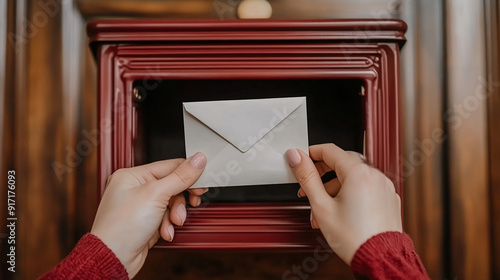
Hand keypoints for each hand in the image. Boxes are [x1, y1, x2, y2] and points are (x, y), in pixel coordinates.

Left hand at [90, 153, 206, 277]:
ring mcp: (140, 206)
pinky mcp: (144, 222)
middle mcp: (135, 188)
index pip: (169, 166)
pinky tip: (164, 231)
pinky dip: (168, 225)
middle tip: (193, 201)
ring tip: (173, 222)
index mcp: (132, 175)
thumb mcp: (156, 194)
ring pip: (171, 203)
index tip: (203, 180)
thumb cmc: (122, 226)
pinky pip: (165, 217)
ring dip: (175, 214)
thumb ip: (180, 176)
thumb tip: (198, 159)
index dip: (188, 173)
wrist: (113, 258)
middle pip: (172, 185)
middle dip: (181, 199)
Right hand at [286, 144, 401, 264]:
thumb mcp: (321, 205)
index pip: (330, 150)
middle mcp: (375, 175)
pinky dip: (351, 193)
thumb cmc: (354, 237)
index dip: (311, 153)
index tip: (301, 159)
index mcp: (358, 173)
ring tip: (322, 208)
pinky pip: (366, 187)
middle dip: (322, 174)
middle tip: (307, 186)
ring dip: (334, 188)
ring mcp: (384, 186)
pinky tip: (340, 210)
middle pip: (342, 162)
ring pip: (353, 177)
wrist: (379, 259)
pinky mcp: (388, 198)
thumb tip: (296, 157)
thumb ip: (307, 177)